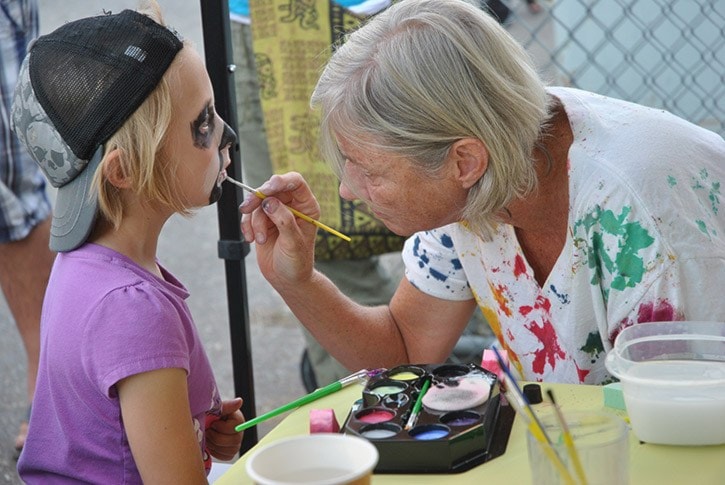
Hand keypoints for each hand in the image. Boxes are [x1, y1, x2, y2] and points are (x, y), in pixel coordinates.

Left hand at [205, 397, 244, 460]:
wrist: (201, 424)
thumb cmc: (208, 415)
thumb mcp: (215, 408)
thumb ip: (227, 406)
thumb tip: (240, 401)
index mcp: (238, 419)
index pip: (235, 428)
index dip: (221, 427)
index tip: (213, 423)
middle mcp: (239, 432)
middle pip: (234, 441)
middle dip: (217, 438)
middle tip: (208, 432)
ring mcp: (236, 443)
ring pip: (231, 450)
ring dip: (215, 445)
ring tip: (208, 438)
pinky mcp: (230, 452)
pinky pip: (227, 456)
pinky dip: (216, 452)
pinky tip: (210, 445)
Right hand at [239, 172, 317, 287]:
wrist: (286, 279)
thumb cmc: (297, 263)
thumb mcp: (293, 242)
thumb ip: (283, 220)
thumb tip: (269, 201)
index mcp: (307, 206)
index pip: (295, 182)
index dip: (280, 181)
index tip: (265, 190)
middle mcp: (292, 206)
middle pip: (272, 188)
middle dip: (258, 199)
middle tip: (248, 209)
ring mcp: (276, 212)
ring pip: (258, 203)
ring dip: (254, 221)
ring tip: (259, 239)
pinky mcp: (263, 221)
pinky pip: (250, 214)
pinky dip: (247, 225)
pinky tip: (251, 239)